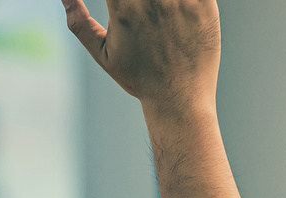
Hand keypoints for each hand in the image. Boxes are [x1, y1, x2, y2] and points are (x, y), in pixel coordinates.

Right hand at [63, 0, 220, 112]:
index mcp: (124, 9)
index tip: (120, 3)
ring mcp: (182, 0)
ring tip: (157, 9)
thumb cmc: (139, 78)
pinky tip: (175, 8)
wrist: (179, 99)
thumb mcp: (103, 54)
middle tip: (138, 7)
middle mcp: (153, 0)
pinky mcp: (205, 4)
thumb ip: (79, 23)